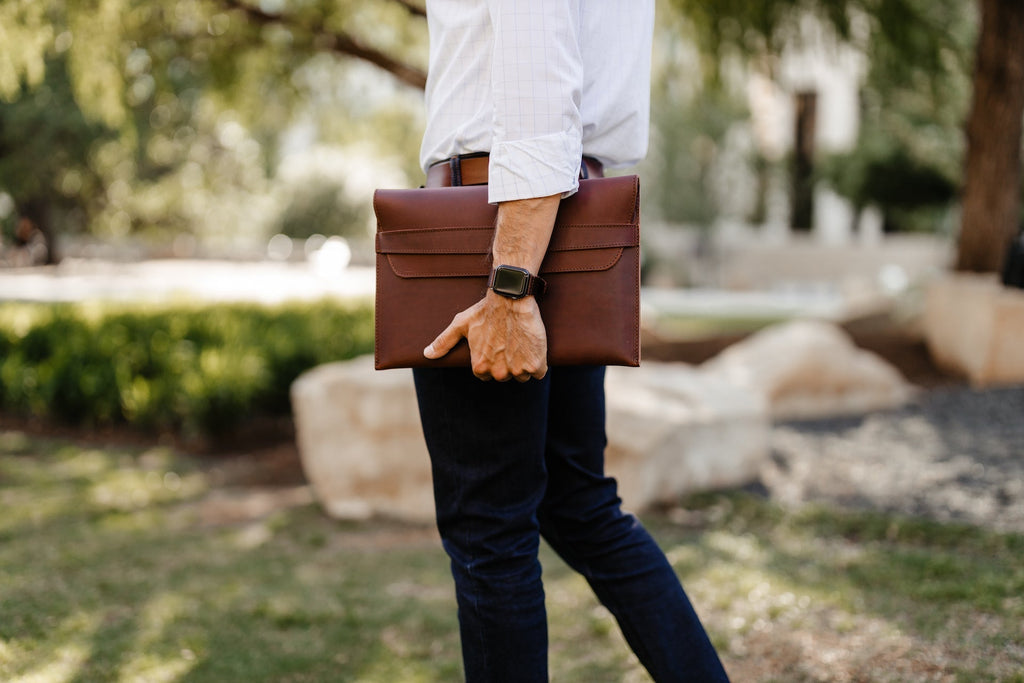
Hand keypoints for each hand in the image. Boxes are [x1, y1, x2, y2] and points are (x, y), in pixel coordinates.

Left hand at [424, 290, 547, 381]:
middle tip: (510, 342)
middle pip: (507, 376)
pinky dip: (539, 361)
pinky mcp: (535, 365)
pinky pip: (539, 371)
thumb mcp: (460, 325)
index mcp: (479, 366)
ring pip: (523, 375)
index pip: (488, 374)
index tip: (497, 346)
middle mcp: (498, 373)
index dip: (494, 360)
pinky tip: (533, 345)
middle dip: (509, 363)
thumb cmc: (485, 310)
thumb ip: (443, 342)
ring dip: (525, 362)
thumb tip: (426, 355)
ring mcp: (517, 370)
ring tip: (521, 342)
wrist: (511, 298)